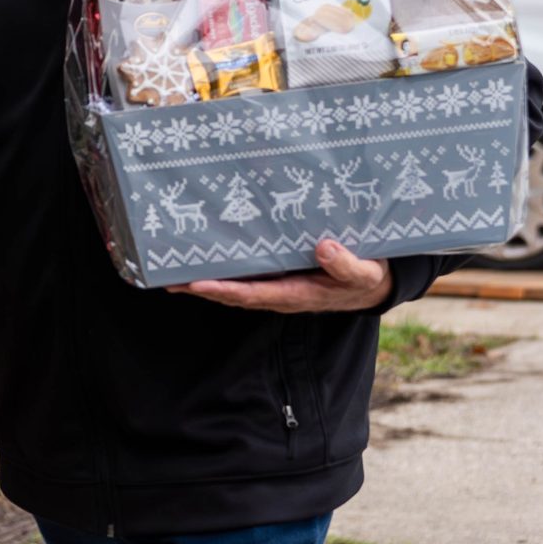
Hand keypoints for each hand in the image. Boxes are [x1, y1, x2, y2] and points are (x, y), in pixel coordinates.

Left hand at [181, 238, 394, 312]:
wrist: (374, 286)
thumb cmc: (368, 278)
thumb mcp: (366, 273)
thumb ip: (347, 265)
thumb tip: (324, 248)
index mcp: (300, 294)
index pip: (255, 294)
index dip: (225, 290)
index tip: (198, 283)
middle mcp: (283, 294)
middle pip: (235, 295)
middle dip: (202, 290)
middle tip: (169, 282)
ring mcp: (279, 288)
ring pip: (237, 289)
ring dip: (206, 284)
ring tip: (174, 275)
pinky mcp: (280, 278)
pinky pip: (247, 279)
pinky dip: (224, 274)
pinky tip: (206, 264)